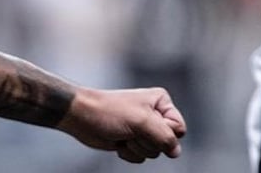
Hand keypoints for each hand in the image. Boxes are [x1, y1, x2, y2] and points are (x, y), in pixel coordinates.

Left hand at [57, 86, 185, 163]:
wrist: (81, 116)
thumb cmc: (109, 112)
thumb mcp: (141, 121)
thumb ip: (165, 137)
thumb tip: (175, 152)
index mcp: (160, 102)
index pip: (179, 128)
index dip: (164, 132)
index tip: (144, 123)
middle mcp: (154, 115)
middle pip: (166, 143)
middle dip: (146, 140)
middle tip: (129, 128)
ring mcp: (143, 130)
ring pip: (154, 152)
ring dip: (136, 147)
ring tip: (123, 133)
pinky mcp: (132, 141)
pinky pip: (141, 158)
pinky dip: (129, 153)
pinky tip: (118, 141)